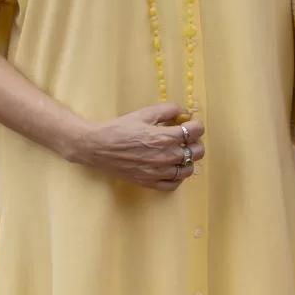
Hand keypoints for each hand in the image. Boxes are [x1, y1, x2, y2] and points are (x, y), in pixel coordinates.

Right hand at [70, 101, 204, 189]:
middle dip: (195, 142)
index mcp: (165, 137)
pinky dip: (177, 177)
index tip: (191, 123)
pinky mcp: (149, 182)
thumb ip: (168, 110)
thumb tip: (184, 112)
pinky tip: (172, 168)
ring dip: (188, 160)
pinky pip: (173, 184)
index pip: (196, 131)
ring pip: (188, 170)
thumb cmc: (120, 128)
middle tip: (186, 137)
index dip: (196, 125)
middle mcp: (166, 156)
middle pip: (197, 151)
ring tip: (180, 153)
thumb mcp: (145, 113)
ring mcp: (158, 172)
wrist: (97, 146)